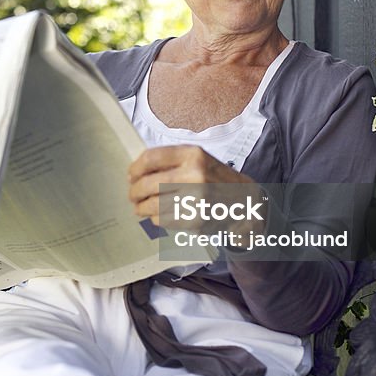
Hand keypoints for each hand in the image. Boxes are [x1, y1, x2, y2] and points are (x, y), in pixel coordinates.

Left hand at [128, 145, 260, 231]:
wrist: (244, 203)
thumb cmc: (216, 179)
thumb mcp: (199, 159)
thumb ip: (172, 160)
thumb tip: (137, 170)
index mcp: (193, 155)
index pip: (151, 158)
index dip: (135, 168)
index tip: (131, 175)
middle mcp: (195, 175)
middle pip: (148, 183)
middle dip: (134, 191)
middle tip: (132, 195)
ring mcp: (196, 199)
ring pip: (153, 204)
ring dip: (141, 207)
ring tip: (140, 207)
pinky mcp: (196, 220)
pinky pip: (163, 219)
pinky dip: (156, 218)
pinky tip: (159, 215)